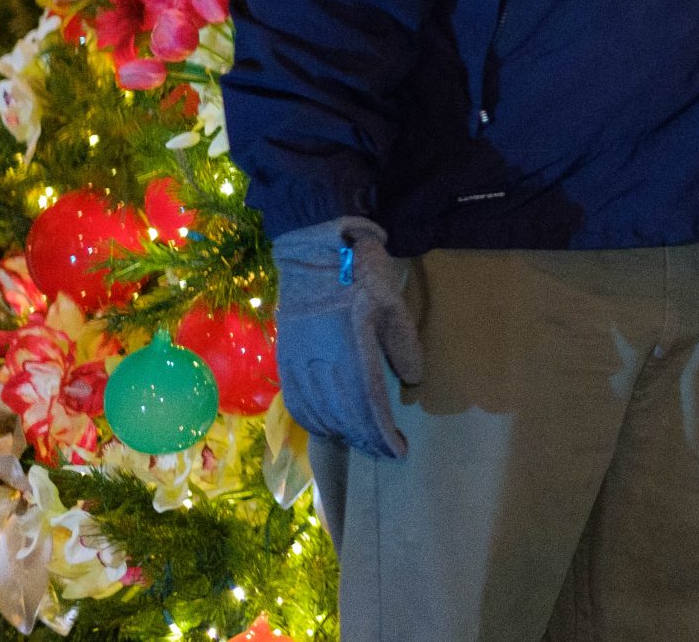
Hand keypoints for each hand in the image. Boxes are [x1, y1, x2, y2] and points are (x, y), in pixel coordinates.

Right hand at [270, 216, 424, 459]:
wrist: (313, 248)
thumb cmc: (360, 270)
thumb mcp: (392, 301)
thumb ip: (402, 342)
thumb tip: (412, 381)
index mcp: (350, 344)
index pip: (367, 403)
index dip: (382, 433)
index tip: (398, 450)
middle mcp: (320, 358)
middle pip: (341, 414)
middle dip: (364, 439)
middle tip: (385, 451)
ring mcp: (298, 358)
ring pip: (316, 412)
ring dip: (339, 434)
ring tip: (361, 443)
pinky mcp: (285, 355)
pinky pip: (295, 398)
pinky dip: (311, 419)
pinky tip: (325, 426)